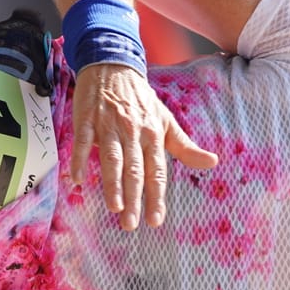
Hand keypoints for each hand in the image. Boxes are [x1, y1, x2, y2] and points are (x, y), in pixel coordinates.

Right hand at [67, 63, 217, 229]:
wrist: (113, 65)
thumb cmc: (140, 100)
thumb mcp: (166, 121)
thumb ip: (186, 147)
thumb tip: (213, 163)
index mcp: (154, 135)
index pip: (157, 172)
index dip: (156, 197)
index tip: (155, 221)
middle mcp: (134, 132)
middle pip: (135, 170)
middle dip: (135, 198)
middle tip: (131, 224)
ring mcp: (109, 125)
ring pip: (113, 158)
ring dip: (113, 183)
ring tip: (115, 207)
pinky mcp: (87, 118)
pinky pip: (83, 141)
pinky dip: (80, 159)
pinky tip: (76, 179)